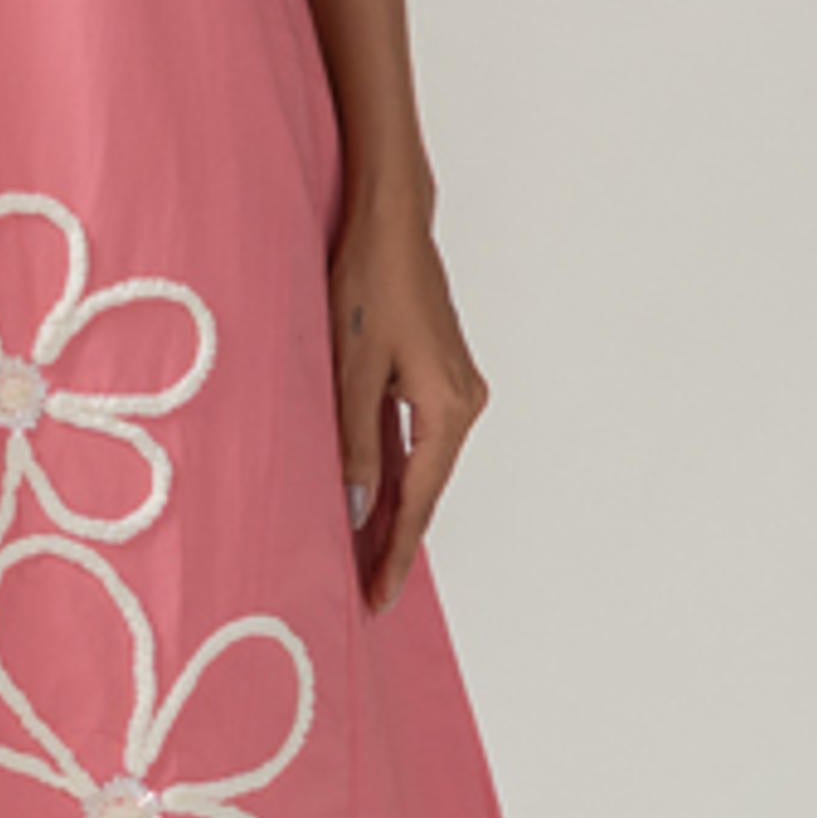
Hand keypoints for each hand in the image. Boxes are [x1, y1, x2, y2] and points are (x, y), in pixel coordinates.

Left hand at [326, 188, 488, 614]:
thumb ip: (353, 443)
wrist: (392, 220)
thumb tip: (355, 509)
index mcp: (448, 408)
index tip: (376, 598)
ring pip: (423, 465)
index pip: (418, 501)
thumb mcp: (350, 368)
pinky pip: (421, 439)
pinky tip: (374, 494)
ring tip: (364, 555)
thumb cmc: (368, 281)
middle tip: (366, 591)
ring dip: (395, 506)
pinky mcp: (442, 373)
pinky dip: (398, 470)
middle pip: (427, 489)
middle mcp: (465, 403)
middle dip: (395, 539)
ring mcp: (458, 388)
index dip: (395, 553)